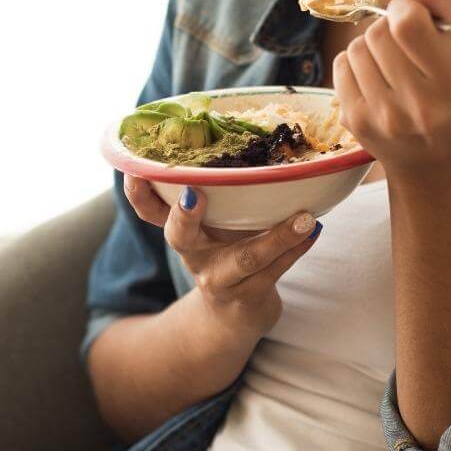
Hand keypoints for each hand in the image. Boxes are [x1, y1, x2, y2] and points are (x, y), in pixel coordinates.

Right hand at [123, 174, 321, 339]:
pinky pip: (275, 271)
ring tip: (305, 218)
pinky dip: (297, 248)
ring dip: (277, 236)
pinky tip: (313, 230)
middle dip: (183, 215)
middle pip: (179, 237)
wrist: (233, 318)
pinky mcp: (248, 297)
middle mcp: (194, 255)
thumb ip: (217, 194)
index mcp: (182, 232)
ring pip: (245, 259)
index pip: (150, 211)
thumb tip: (245, 133)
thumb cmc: (225, 254)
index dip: (139, 193)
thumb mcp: (213, 228)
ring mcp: (221, 280)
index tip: (136, 172)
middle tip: (194, 193)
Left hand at [332, 0, 450, 177]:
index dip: (405, 9)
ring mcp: (383, 117)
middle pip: (378, 33)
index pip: (407, 24)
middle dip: (388, 28)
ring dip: (370, 46)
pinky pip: (341, 66)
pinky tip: (374, 77)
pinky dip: (355, 63)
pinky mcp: (357, 123)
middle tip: (403, 46)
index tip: (413, 18)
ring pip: (356, 47)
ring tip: (390, 64)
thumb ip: (443, 10)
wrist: (436, 163)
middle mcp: (419, 105)